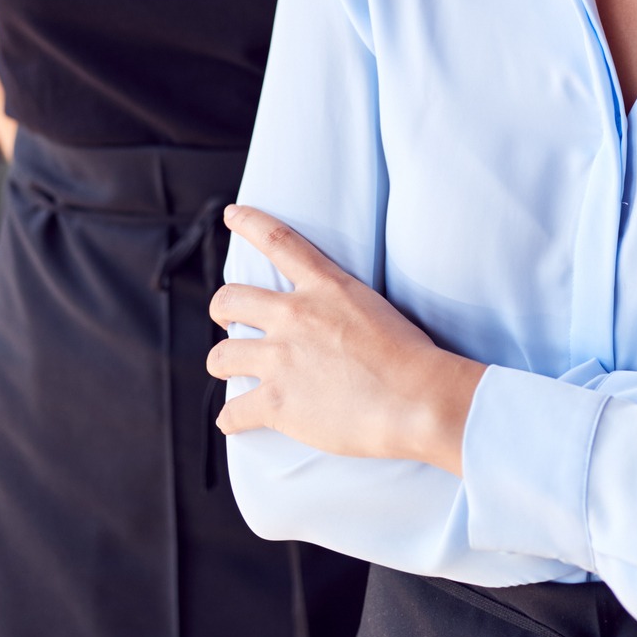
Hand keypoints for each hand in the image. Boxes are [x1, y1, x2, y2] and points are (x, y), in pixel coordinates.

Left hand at [206, 205, 483, 473]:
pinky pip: (233, 411)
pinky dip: (231, 419)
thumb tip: (329, 323)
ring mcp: (281, 359)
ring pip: (221, 356)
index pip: (278, 241)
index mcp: (325, 287)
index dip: (250, 223)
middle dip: (222, 310)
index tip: (231, 214)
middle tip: (227, 321)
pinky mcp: (277, 402)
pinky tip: (235, 421)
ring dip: (224, 364)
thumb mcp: (374, 307)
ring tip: (233, 373)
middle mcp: (295, 315)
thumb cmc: (409, 356)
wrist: (415, 398)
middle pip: (230, 300)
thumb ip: (340, 305)